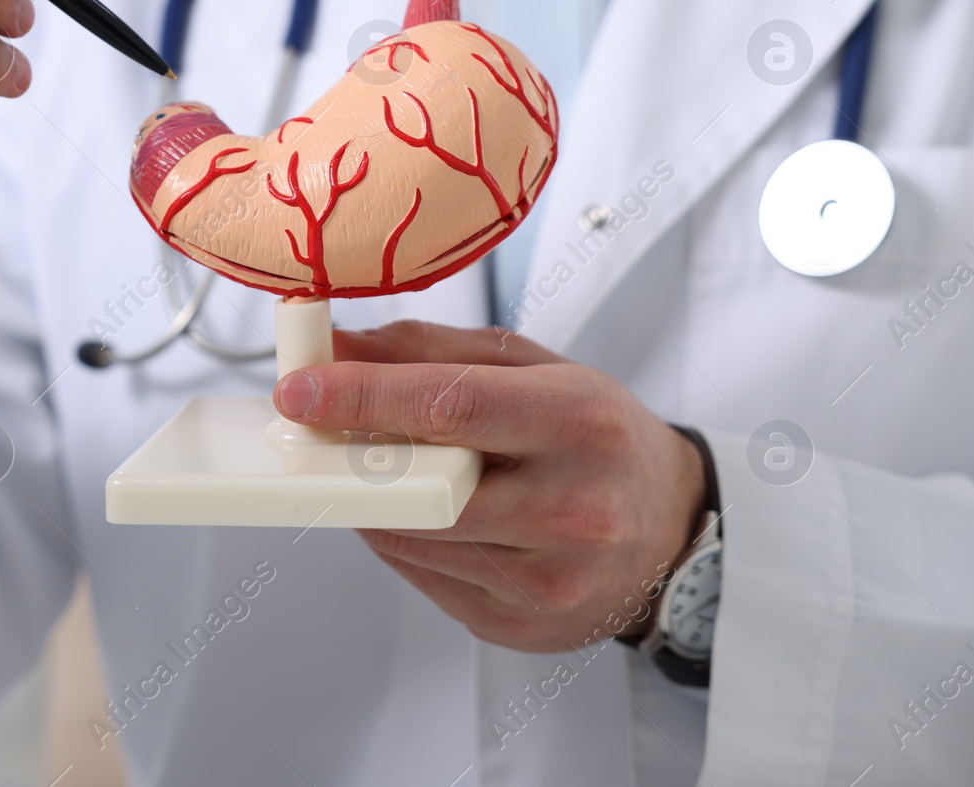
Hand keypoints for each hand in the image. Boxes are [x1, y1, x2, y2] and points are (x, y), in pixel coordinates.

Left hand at [272, 321, 704, 652]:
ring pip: (410, 537)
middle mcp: (571, 509)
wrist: (673, 531)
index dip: (363, 397)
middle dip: (351, 458)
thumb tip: (336, 347)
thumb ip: (431, 351)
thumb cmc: (599, 436)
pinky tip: (421, 513)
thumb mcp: (534, 368)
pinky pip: (421, 576)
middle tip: (312, 429)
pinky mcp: (519, 626)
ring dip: (371, 498)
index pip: (451, 408)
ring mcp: (548, 581)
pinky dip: (400, 538)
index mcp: (579, 423)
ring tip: (377, 466)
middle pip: (422, 488)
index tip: (299, 389)